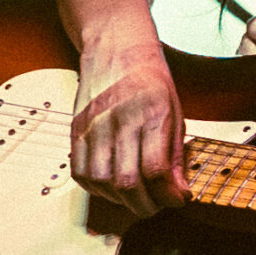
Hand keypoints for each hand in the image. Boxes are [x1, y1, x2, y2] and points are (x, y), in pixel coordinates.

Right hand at [70, 42, 188, 217]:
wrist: (115, 47)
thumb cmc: (150, 79)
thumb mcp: (176, 111)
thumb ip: (176, 154)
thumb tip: (178, 192)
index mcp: (151, 113)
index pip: (156, 169)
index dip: (168, 195)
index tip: (177, 200)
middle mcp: (120, 120)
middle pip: (127, 181)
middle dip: (145, 206)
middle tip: (156, 207)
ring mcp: (94, 125)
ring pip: (102, 181)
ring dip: (121, 200)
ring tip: (136, 198)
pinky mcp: (76, 130)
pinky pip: (81, 172)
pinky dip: (97, 189)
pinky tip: (112, 186)